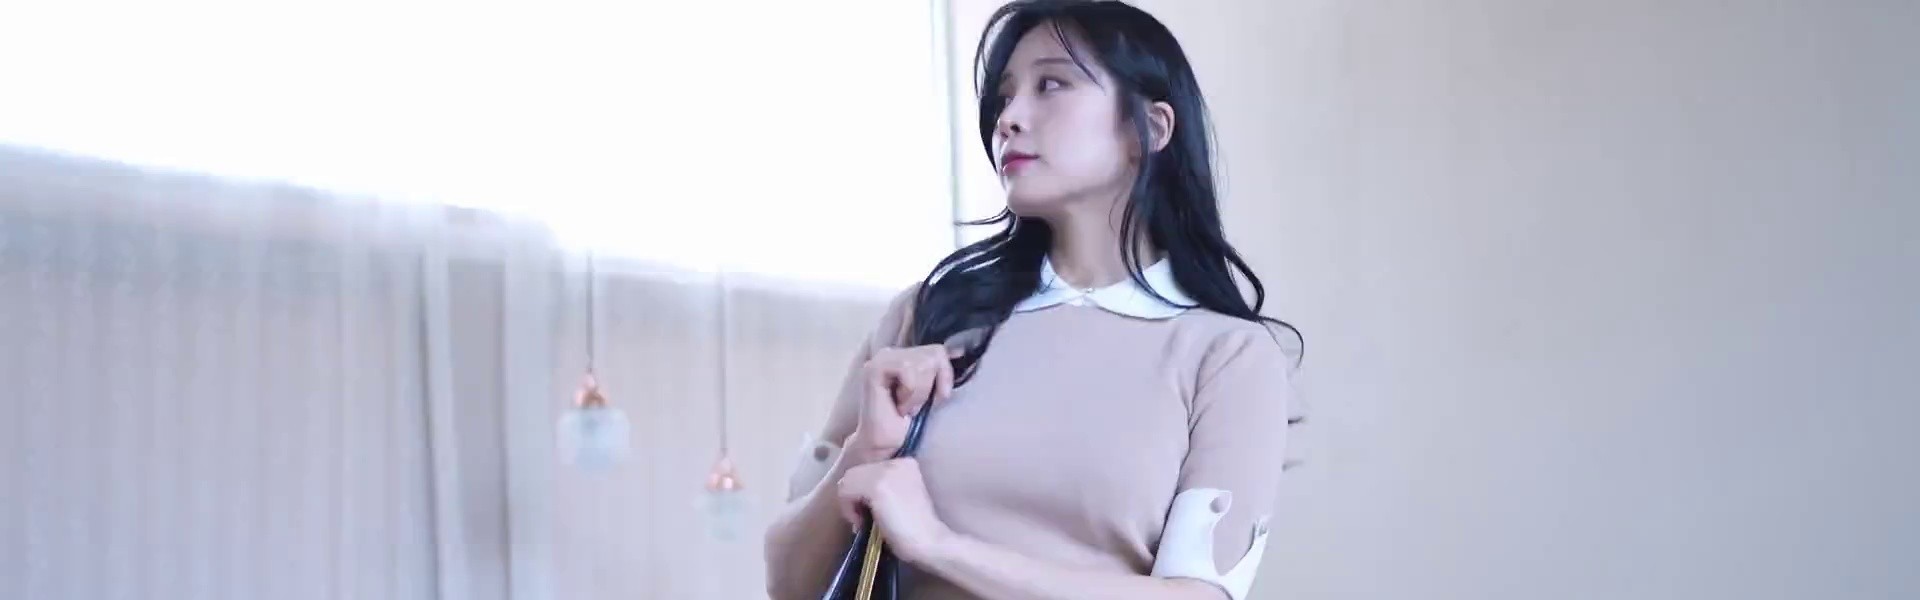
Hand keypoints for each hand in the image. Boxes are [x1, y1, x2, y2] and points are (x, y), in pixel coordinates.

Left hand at [837, 458, 953, 564]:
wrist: (930, 542)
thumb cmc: (914, 530)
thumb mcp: (899, 498)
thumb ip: (881, 488)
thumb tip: (851, 492)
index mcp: (906, 462)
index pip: (868, 469)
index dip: (864, 493)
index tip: (873, 513)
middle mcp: (897, 460)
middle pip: (855, 473)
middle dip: (855, 498)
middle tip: (866, 521)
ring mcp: (887, 470)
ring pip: (848, 480)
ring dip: (850, 504)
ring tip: (865, 523)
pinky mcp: (877, 484)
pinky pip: (845, 491)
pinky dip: (848, 509)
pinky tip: (862, 524)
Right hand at [852, 344, 959, 460]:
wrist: (885, 447)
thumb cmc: (908, 424)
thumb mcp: (932, 392)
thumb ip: (939, 369)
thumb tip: (960, 351)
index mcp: (904, 356)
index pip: (938, 351)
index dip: (944, 375)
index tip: (938, 398)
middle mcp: (890, 353)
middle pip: (933, 354)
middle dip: (931, 386)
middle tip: (914, 406)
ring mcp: (880, 359)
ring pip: (923, 362)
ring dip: (919, 393)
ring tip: (905, 407)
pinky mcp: (874, 369)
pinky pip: (908, 370)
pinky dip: (910, 393)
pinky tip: (898, 407)